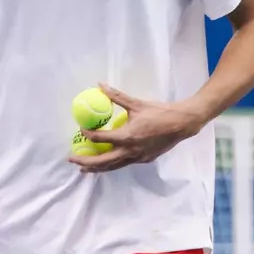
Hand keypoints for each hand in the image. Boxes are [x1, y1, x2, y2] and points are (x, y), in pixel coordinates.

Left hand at [68, 83, 204, 171]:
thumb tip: (100, 85)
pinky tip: (107, 162)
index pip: (102, 139)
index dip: (89, 135)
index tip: (80, 131)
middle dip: (86, 162)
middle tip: (71, 159)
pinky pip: (124, 164)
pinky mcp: (144, 159)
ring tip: (83, 168)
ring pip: (113, 166)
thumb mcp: (136, 103)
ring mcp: (138, 157)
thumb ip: (116, 96)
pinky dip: (112, 164)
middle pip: (103, 161)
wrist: (182, 124)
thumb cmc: (160, 112)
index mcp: (128, 136)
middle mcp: (131, 151)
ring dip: (97, 168)